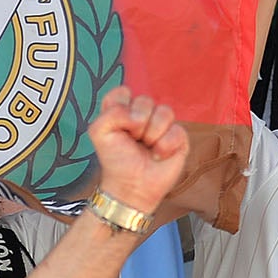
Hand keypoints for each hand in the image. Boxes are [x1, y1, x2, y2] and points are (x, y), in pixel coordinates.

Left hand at [87, 87, 189, 220]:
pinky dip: (165, 146)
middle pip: (145, 100)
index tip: (117, 127)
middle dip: (137, 124)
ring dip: (152, 135)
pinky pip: (177, 130)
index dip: (120, 108)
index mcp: (123, 108)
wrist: (132, 186)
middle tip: (133, 140)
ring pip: (165, 112)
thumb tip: (139, 116)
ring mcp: (163, 124)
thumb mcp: (99, 133)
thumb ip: (111, 113)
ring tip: (146, 148)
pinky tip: (158, 155)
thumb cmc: (116, 160)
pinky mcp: (179, 137)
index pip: (124, 92)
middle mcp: (143, 113)